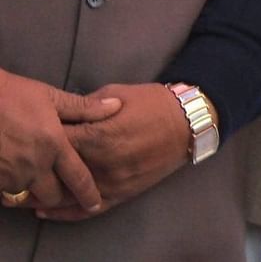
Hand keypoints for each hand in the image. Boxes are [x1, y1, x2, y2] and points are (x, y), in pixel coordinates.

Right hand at [0, 69, 119, 212]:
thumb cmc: (12, 95)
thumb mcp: (49, 97)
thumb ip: (82, 108)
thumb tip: (115, 107)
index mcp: (54, 146)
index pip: (77, 178)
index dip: (88, 194)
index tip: (95, 204)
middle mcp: (33, 166)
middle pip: (51, 196)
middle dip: (57, 195)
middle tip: (58, 186)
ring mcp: (8, 174)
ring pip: (26, 195)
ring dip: (31, 190)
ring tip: (33, 178)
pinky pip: (4, 192)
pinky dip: (10, 188)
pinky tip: (12, 174)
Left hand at [40, 84, 186, 219]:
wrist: (189, 122)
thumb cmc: (152, 102)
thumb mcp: (115, 94)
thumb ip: (85, 108)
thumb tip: (62, 115)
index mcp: (98, 135)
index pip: (54, 140)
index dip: (39, 136)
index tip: (31, 132)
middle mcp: (103, 162)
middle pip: (56, 170)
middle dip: (39, 165)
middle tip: (26, 159)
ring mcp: (113, 181)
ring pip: (68, 193)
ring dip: (46, 191)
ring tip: (27, 187)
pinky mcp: (123, 193)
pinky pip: (89, 208)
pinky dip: (66, 212)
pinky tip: (47, 210)